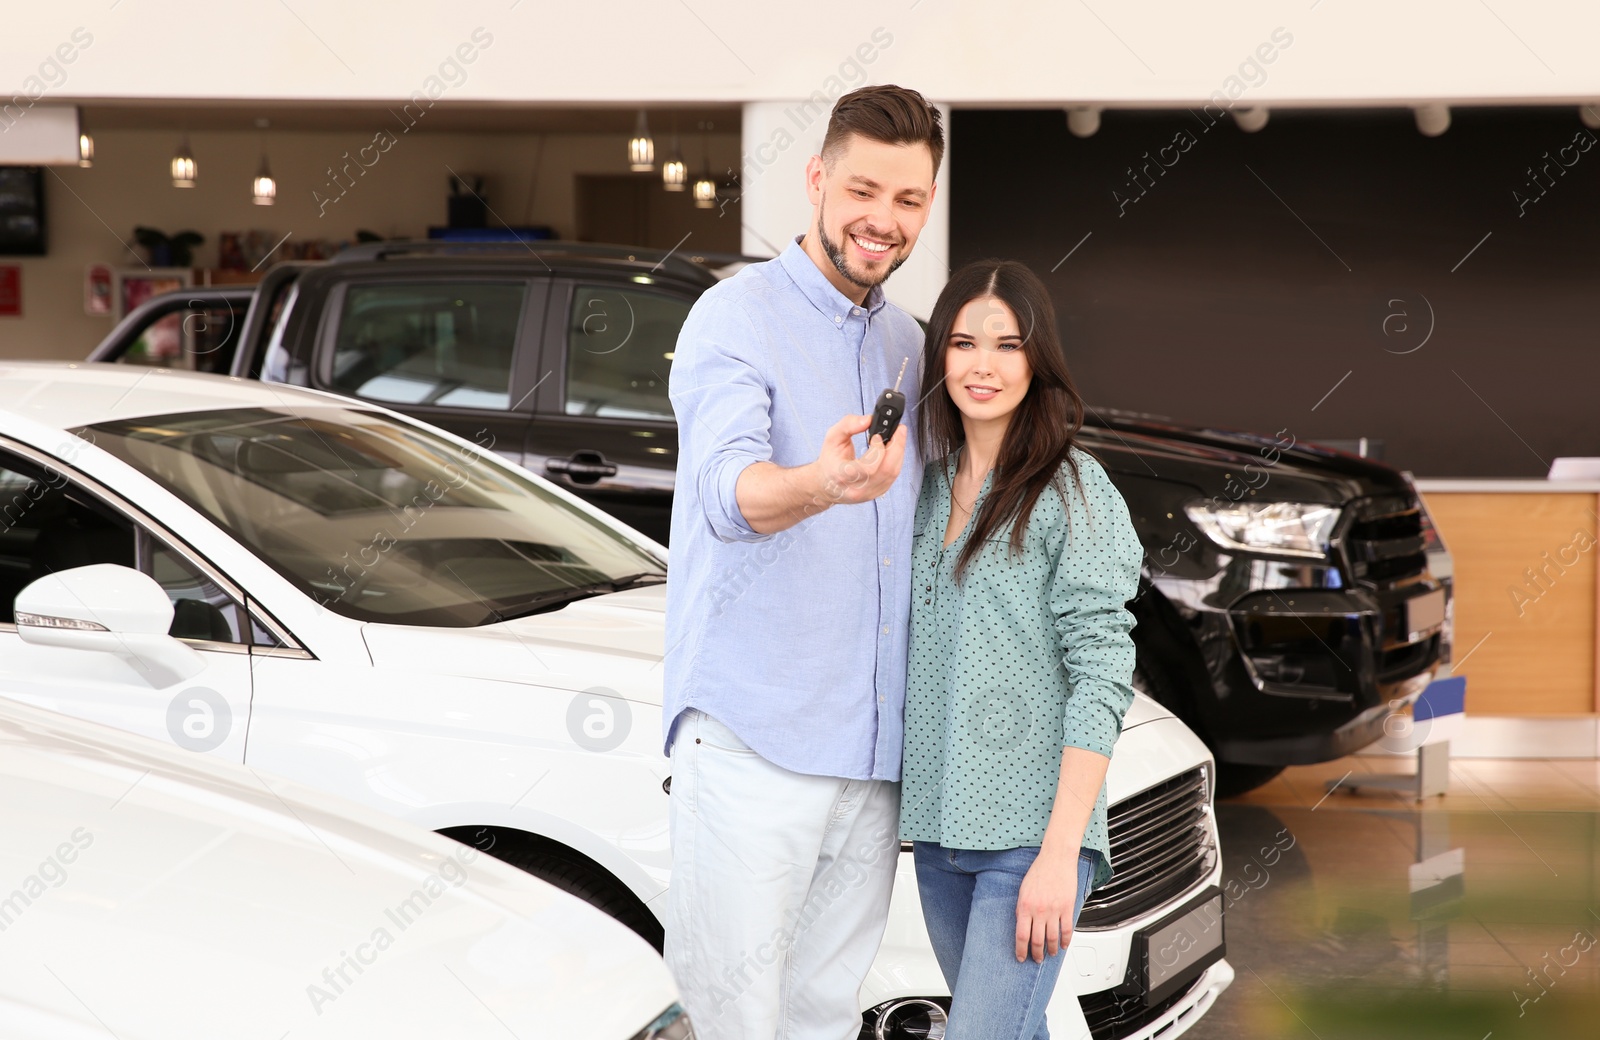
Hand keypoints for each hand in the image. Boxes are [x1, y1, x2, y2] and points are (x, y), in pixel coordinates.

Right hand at [809, 414, 906, 507]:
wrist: (826, 483)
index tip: (876, 436)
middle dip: (897, 447)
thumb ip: (848, 424)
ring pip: (893, 473)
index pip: (868, 468)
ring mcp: (868, 493)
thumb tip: (868, 420)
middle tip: (899, 430)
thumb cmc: (830, 460)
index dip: (878, 450)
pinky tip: (892, 451)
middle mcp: (857, 488)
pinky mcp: (877, 493)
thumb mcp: (832, 437)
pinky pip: (893, 477)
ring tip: (896, 438)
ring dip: (899, 453)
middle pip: (887, 471)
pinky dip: (896, 461)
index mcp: (842, 475)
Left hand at [1015, 848, 1080, 962]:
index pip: (1021, 936)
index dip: (1021, 950)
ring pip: (1052, 938)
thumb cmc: (1039, 871)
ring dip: (1051, 950)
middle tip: (1036, 959)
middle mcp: (1039, 911)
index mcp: (1025, 906)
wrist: (1056, 859)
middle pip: (1037, 941)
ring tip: (1050, 954)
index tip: (1021, 957)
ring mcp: (1054, 911)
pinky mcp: (1067, 908)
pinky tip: (1064, 945)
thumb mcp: (1023, 890)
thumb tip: (1022, 924)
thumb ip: (1022, 908)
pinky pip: (1067, 930)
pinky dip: (1066, 941)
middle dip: (1036, 954)